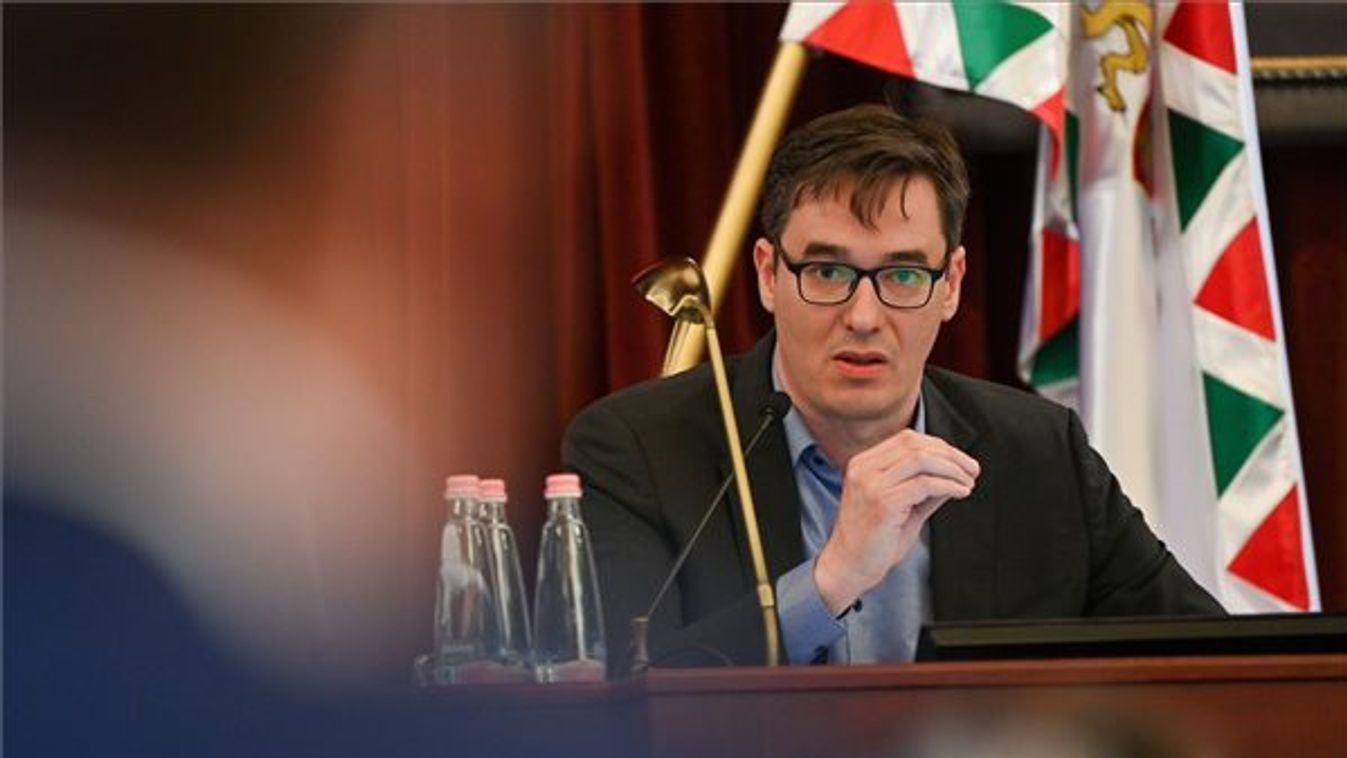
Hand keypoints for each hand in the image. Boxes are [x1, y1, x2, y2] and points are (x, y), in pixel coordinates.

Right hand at [814, 429, 978, 614]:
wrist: (848, 566)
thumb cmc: (871, 540)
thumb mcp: (901, 506)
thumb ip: (924, 489)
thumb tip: (954, 474)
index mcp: (864, 464)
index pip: (907, 439)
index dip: (939, 446)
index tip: (961, 460)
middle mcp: (864, 469)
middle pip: (915, 445)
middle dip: (951, 455)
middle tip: (972, 470)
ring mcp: (871, 484)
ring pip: (921, 460)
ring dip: (952, 469)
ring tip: (968, 482)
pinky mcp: (883, 503)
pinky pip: (924, 485)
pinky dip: (948, 485)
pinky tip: (960, 492)